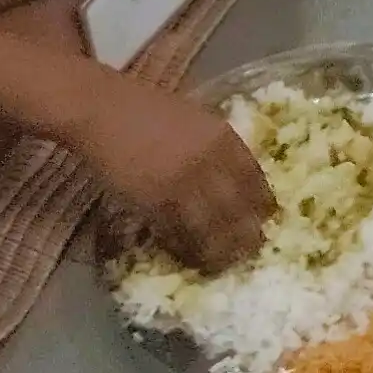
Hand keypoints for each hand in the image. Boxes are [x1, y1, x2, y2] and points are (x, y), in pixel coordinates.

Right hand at [87, 75, 274, 272]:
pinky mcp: (155, 204)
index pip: (254, 178)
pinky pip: (178, 234)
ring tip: (223, 263)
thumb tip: (234, 178)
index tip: (266, 218)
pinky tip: (190, 257)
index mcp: (222, 136)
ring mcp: (182, 185)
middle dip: (246, 234)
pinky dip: (186, 249)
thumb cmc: (149, 109)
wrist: (106, 111)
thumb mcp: (195, 119)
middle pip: (237, 209)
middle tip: (250, 250)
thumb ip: (216, 145)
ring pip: (210, 229)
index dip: (262, 203)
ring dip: (219, 250)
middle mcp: (208, 162)